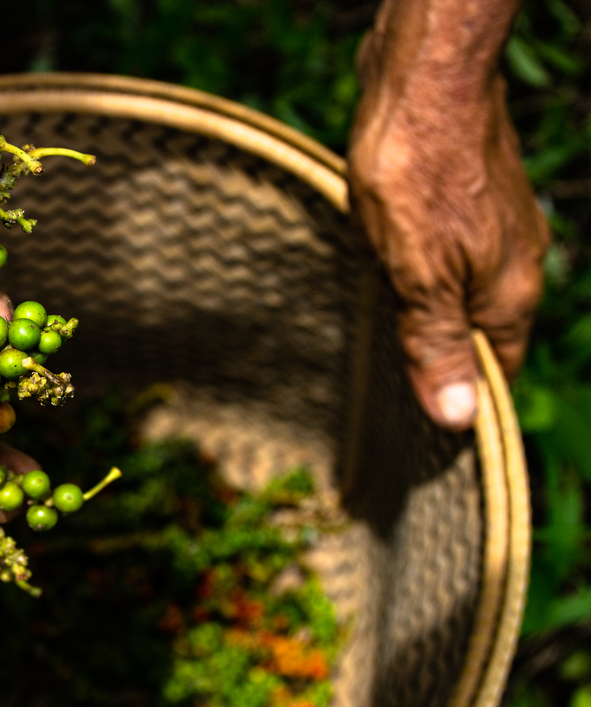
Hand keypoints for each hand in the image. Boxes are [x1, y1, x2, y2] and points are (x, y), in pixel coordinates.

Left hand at [348, 0, 547, 429]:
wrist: (424, 80)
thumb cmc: (417, 173)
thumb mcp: (419, 274)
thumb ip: (436, 343)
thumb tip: (459, 419)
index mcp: (506, 295)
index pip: (494, 374)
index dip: (462, 405)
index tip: (422, 438)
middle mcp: (511, 265)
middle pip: (479, 335)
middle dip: (441, 364)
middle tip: (391, 401)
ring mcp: (489, 230)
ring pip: (461, 293)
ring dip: (427, 319)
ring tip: (383, 349)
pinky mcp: (462, 201)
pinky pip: (445, 257)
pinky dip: (420, 278)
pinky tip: (386, 282)